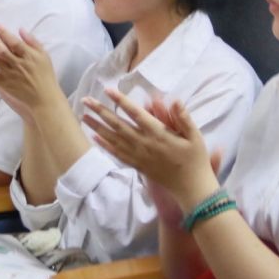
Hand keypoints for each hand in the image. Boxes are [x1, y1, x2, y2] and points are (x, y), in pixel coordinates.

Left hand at [0, 24, 59, 119]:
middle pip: (1, 49)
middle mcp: (18, 65)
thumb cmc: (45, 76)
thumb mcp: (44, 56)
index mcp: (29, 56)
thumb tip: (20, 29)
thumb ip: (33, 42)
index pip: (13, 42)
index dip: (3, 32)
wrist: (44, 99)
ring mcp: (10, 75)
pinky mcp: (4, 85)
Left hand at [82, 90, 213, 201]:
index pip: (136, 114)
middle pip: (118, 124)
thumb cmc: (195, 159)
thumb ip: (183, 118)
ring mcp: (138, 155)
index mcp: (158, 134)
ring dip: (97, 126)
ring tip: (83, 116)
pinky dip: (105, 145)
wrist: (191, 187)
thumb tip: (174, 99)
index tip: (108, 90)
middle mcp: (144, 144)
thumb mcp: (195, 136)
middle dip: (101, 111)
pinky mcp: (137, 165)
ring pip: (113, 138)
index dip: (121, 101)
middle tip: (86, 100)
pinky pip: (117, 154)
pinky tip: (94, 137)